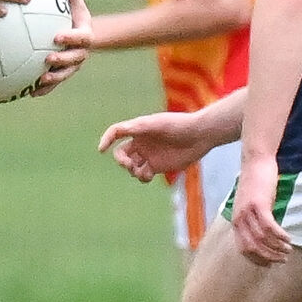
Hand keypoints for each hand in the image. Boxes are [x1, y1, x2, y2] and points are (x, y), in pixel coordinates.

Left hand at [33, 0, 91, 95]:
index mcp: (85, 36)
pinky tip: (29, 93)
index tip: (57, 36)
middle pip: (75, 60)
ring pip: (65, 75)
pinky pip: (53, 84)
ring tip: (40, 80)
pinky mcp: (62, 75)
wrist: (76, 32)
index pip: (82, 38)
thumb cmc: (72, 13)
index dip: (71, 38)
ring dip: (54, 79)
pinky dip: (43, 89)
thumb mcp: (74, 1)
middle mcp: (81, 53)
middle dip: (63, 61)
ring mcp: (72, 66)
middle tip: (47, 59)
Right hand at [97, 112, 212, 182]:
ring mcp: (149, 155)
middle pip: (121, 154)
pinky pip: (143, 174)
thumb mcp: (155, 124)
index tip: (101, 150)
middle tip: (129, 165)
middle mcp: (140, 143)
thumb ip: (137, 128)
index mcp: (137, 130)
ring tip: (141, 172)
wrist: (199, 135)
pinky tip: (148, 175)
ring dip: (132, 171)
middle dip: (121, 161)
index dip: (106, 140)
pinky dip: (142, 177)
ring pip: (131, 166)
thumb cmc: (177, 125)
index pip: (116, 133)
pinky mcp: (158, 166)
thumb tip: (117, 130)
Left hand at [232, 155, 291, 264]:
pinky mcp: (258, 204)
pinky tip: (288, 238)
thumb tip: (262, 237)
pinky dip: (279, 235)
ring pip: (261, 239)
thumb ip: (252, 221)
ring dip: (277, 248)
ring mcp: (247, 211)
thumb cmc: (255, 185)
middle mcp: (238, 218)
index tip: (270, 265)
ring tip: (288, 249)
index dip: (257, 260)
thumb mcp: (250, 205)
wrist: (254, 163)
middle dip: (269, 257)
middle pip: (252, 247)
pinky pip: (269, 227)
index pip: (243, 249)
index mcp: (236, 220)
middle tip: (283, 259)